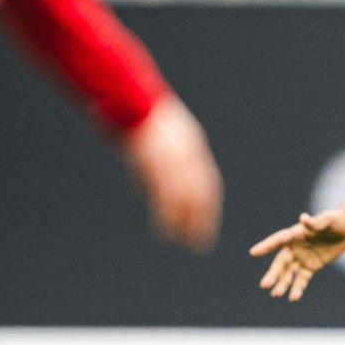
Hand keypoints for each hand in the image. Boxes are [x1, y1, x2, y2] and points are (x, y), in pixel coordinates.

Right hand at [122, 95, 222, 251]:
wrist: (136, 101)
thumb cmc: (145, 118)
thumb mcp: (164, 138)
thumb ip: (164, 162)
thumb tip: (150, 186)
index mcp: (192, 150)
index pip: (208, 185)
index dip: (208, 207)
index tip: (207, 225)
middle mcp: (188, 158)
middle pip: (201, 195)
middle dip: (203, 220)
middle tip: (201, 244)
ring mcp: (173, 162)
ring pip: (184, 199)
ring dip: (185, 224)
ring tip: (184, 244)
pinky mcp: (155, 164)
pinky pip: (164, 196)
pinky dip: (166, 215)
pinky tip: (165, 232)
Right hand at [250, 208, 344, 301]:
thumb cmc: (335, 220)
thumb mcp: (328, 220)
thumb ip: (315, 223)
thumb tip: (303, 218)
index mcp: (296, 234)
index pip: (278, 240)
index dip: (266, 246)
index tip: (254, 252)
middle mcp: (295, 247)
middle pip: (281, 262)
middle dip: (273, 274)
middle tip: (264, 285)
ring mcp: (302, 258)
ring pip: (289, 273)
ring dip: (283, 283)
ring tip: (276, 294)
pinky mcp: (312, 266)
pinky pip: (302, 278)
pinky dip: (298, 288)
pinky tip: (293, 298)